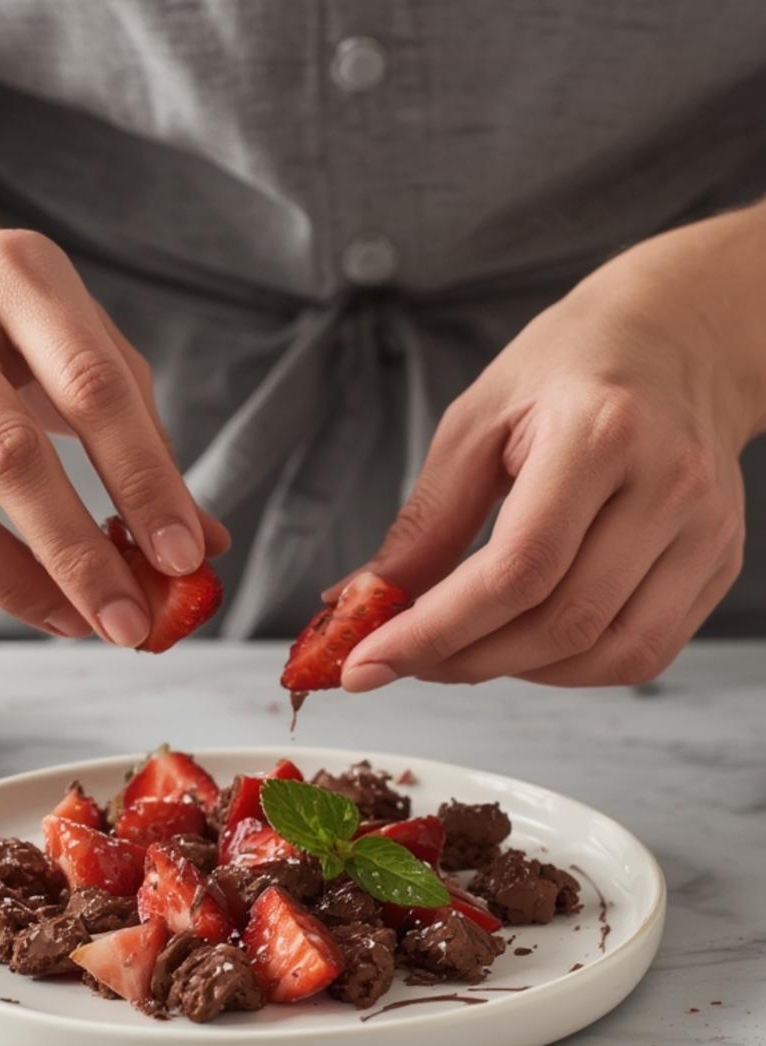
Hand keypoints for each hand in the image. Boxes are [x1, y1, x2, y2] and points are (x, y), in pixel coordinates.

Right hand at [0, 224, 227, 640]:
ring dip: (17, 586)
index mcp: (16, 271)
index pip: (92, 387)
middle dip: (78, 557)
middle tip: (129, 623)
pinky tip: (18, 591)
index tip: (181, 557)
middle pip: (8, 456)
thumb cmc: (10, 326)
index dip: (142, 480)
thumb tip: (203, 547)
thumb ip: (147, 441)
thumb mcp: (89, 348)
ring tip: (76, 622)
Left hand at [337, 208, 764, 688]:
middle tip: (403, 658)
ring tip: (461, 650)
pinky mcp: (719, 560)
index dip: (437, 630)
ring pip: (608, 653)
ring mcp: (705, 528)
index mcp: (601, 431)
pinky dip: (572, 668)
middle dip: (465, 658)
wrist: (678, 336)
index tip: (371, 662)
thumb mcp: (477, 422)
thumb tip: (363, 605)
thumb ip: (426, 522)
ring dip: (517, 671)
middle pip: (561, 622)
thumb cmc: (571, 368)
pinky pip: (644, 651)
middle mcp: (668, 483)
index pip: (518, 568)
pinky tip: (525, 644)